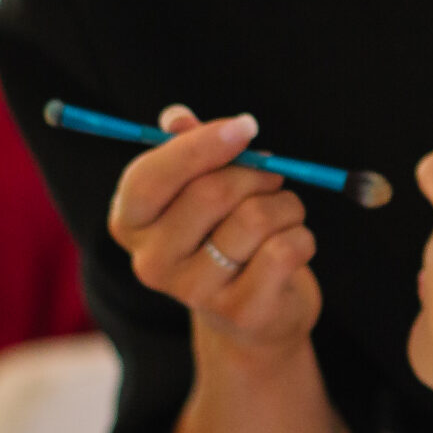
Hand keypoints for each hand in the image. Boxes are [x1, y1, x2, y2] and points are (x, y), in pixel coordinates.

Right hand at [109, 107, 320, 356]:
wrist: (255, 314)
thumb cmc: (224, 233)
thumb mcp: (201, 188)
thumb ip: (188, 148)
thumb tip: (176, 117)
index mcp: (130, 222)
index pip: (150, 177)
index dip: (201, 145)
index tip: (245, 126)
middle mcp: (151, 261)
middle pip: (210, 193)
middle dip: (256, 174)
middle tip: (273, 177)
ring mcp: (193, 292)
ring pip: (255, 218)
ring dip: (286, 205)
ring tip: (283, 214)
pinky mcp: (240, 312)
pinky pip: (285, 249)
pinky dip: (302, 235)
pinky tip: (292, 244)